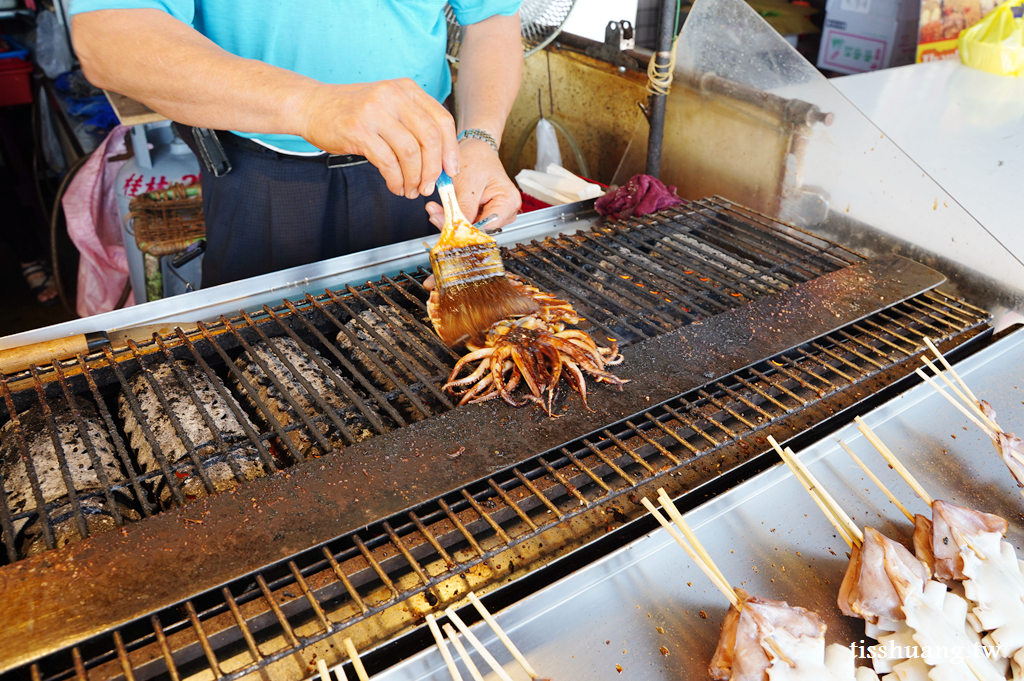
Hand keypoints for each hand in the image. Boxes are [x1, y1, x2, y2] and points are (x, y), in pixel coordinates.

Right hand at [299, 78, 459, 198]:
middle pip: (430, 138)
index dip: (450, 150)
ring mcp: (375, 112)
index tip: (450, 171)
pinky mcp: (359, 130)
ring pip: (410, 152)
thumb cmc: (353, 110)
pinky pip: (388, 162)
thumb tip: (439, 161)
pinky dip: (396, 180)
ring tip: (410, 189)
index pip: (442, 120)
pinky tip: (395, 186)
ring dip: (414, 178)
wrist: (312, 105)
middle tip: (429, 186)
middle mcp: (393, 96)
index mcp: (406, 89)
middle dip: (433, 169)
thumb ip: (413, 124)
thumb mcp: (388, 105)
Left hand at [425, 137, 520, 229]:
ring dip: (451, 221)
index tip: (448, 226)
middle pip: (479, 230)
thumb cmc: (477, 159)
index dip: (467, 229)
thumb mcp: (468, 182)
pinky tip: (442, 209)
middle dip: (456, 224)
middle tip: (435, 214)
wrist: (474, 151)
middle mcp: (506, 211)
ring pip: (470, 228)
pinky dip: (452, 217)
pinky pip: (466, 223)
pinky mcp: (482, 215)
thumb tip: (458, 227)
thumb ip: (464, 207)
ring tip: (437, 208)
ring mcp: (494, 214)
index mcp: (509, 201)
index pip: (488, 227)